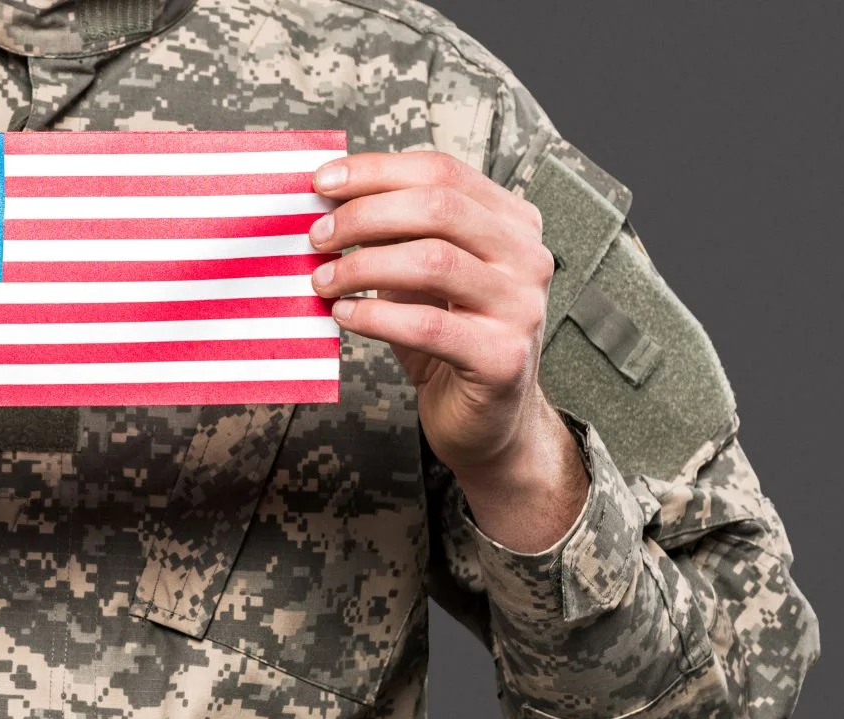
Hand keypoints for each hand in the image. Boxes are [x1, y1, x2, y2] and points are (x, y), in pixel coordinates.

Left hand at [309, 151, 585, 550]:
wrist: (486, 422)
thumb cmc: (446, 340)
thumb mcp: (420, 278)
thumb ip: (393, 237)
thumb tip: (326, 203)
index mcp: (511, 221)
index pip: (442, 171)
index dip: (376, 171)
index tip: (322, 182)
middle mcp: (527, 256)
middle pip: (439, 206)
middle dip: (365, 215)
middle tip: (316, 237)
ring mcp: (521, 306)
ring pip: (434, 260)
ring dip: (363, 265)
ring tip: (323, 280)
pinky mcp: (504, 357)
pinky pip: (428, 325)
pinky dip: (375, 316)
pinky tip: (344, 315)